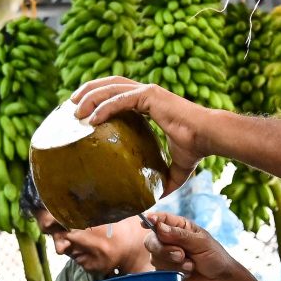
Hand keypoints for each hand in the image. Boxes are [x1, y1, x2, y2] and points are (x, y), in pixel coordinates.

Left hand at [71, 77, 213, 193]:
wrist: (210, 138)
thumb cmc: (196, 148)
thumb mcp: (177, 168)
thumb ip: (166, 179)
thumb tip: (158, 196)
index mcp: (150, 102)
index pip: (118, 92)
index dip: (99, 96)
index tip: (84, 109)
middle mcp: (147, 93)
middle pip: (110, 84)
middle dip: (88, 90)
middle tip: (70, 105)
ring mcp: (148, 92)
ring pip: (111, 87)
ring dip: (90, 96)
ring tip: (74, 110)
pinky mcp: (150, 96)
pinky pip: (120, 100)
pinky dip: (104, 107)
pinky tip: (92, 119)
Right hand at [143, 211, 242, 280]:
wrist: (219, 280)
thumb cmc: (214, 256)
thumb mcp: (201, 242)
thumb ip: (180, 235)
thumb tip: (159, 227)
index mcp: (179, 227)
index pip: (161, 219)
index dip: (152, 219)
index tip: (146, 221)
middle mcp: (169, 240)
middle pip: (151, 240)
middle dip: (164, 249)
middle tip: (181, 254)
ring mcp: (166, 256)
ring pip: (155, 257)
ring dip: (173, 263)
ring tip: (191, 265)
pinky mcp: (165, 271)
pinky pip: (159, 271)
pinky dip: (173, 272)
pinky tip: (186, 273)